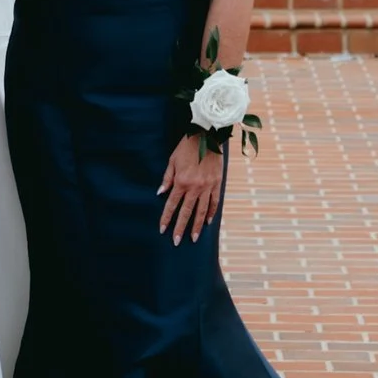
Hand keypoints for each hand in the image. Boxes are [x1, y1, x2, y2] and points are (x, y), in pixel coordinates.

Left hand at [157, 131, 225, 246]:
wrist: (207, 135)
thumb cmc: (187, 146)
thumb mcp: (172, 160)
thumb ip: (167, 178)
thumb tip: (160, 193)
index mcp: (181, 181)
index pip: (172, 205)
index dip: (166, 218)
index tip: (162, 230)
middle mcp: (194, 187)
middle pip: (186, 212)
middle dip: (180, 228)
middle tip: (176, 241)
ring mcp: (207, 187)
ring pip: (201, 211)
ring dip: (196, 226)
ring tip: (193, 238)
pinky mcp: (217, 184)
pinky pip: (214, 202)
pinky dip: (211, 213)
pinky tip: (207, 222)